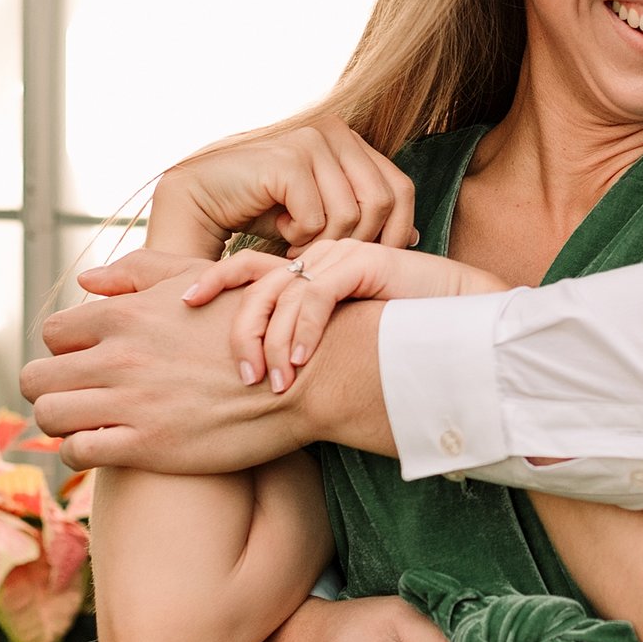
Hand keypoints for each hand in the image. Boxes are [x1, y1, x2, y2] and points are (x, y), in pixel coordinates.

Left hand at [27, 256, 297, 471]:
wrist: (302, 375)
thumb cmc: (254, 323)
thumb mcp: (199, 279)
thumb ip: (140, 274)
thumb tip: (87, 281)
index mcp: (124, 313)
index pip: (53, 333)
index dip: (66, 350)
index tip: (84, 363)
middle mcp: (118, 356)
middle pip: (36, 376)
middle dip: (51, 387)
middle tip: (75, 396)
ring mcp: (130, 402)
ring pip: (48, 415)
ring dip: (60, 421)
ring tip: (85, 423)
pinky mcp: (146, 446)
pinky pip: (77, 452)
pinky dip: (80, 452)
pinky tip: (104, 447)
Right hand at [145, 114, 418, 259]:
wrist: (202, 201)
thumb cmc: (264, 210)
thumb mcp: (325, 216)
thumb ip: (365, 219)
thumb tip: (415, 234)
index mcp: (352, 141)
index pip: (401, 189)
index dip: (394, 231)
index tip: (366, 261)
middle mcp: (337, 132)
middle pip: (381, 203)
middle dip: (355, 243)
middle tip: (322, 255)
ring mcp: (312, 140)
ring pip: (351, 214)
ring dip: (322, 244)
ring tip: (296, 244)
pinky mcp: (288, 158)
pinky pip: (317, 218)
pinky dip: (298, 237)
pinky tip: (279, 231)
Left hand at [178, 243, 511, 392]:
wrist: (464, 326)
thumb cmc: (401, 344)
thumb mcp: (336, 348)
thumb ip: (301, 350)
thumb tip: (258, 384)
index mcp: (305, 273)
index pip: (243, 269)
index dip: (207, 280)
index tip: (178, 303)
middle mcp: (317, 258)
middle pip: (252, 281)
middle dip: (238, 328)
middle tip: (240, 374)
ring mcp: (340, 257)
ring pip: (280, 292)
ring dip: (273, 342)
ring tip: (273, 383)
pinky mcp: (363, 262)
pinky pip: (316, 295)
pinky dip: (303, 331)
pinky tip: (301, 363)